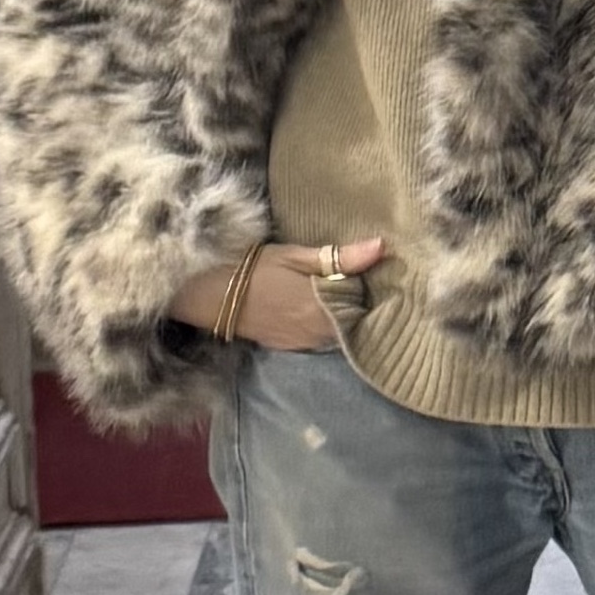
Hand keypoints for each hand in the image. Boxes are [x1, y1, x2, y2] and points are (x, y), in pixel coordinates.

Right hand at [170, 237, 385, 351]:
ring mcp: (304, 343)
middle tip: (366, 280)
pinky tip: (324, 309)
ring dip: (345, 316)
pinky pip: (320, 339)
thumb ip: (341, 257)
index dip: (374, 288)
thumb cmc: (255, 268)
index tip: (381, 273)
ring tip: (347, 293)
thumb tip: (381, 247)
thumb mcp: (297, 256)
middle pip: (355, 320)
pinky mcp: (290, 346)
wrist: (213, 296)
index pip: (367, 304)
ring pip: (338, 332)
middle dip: (362, 303)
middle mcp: (318, 332)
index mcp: (324, 307)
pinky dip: (326, 326)